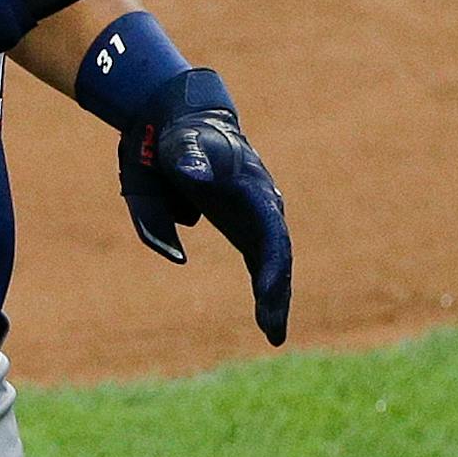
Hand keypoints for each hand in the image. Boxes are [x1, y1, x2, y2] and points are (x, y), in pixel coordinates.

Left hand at [119, 69, 291, 344]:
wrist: (183, 120)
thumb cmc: (179, 136)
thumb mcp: (178, 144)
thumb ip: (187, 164)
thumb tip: (189, 207)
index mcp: (251, 186)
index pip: (270, 231)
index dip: (272, 265)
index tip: (267, 293)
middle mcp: (262, 203)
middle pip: (279, 254)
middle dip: (278, 291)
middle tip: (272, 331)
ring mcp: (256, 214)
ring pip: (274, 262)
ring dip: (276, 298)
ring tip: (274, 335)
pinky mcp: (244, 225)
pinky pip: (260, 262)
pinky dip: (266, 289)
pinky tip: (267, 318)